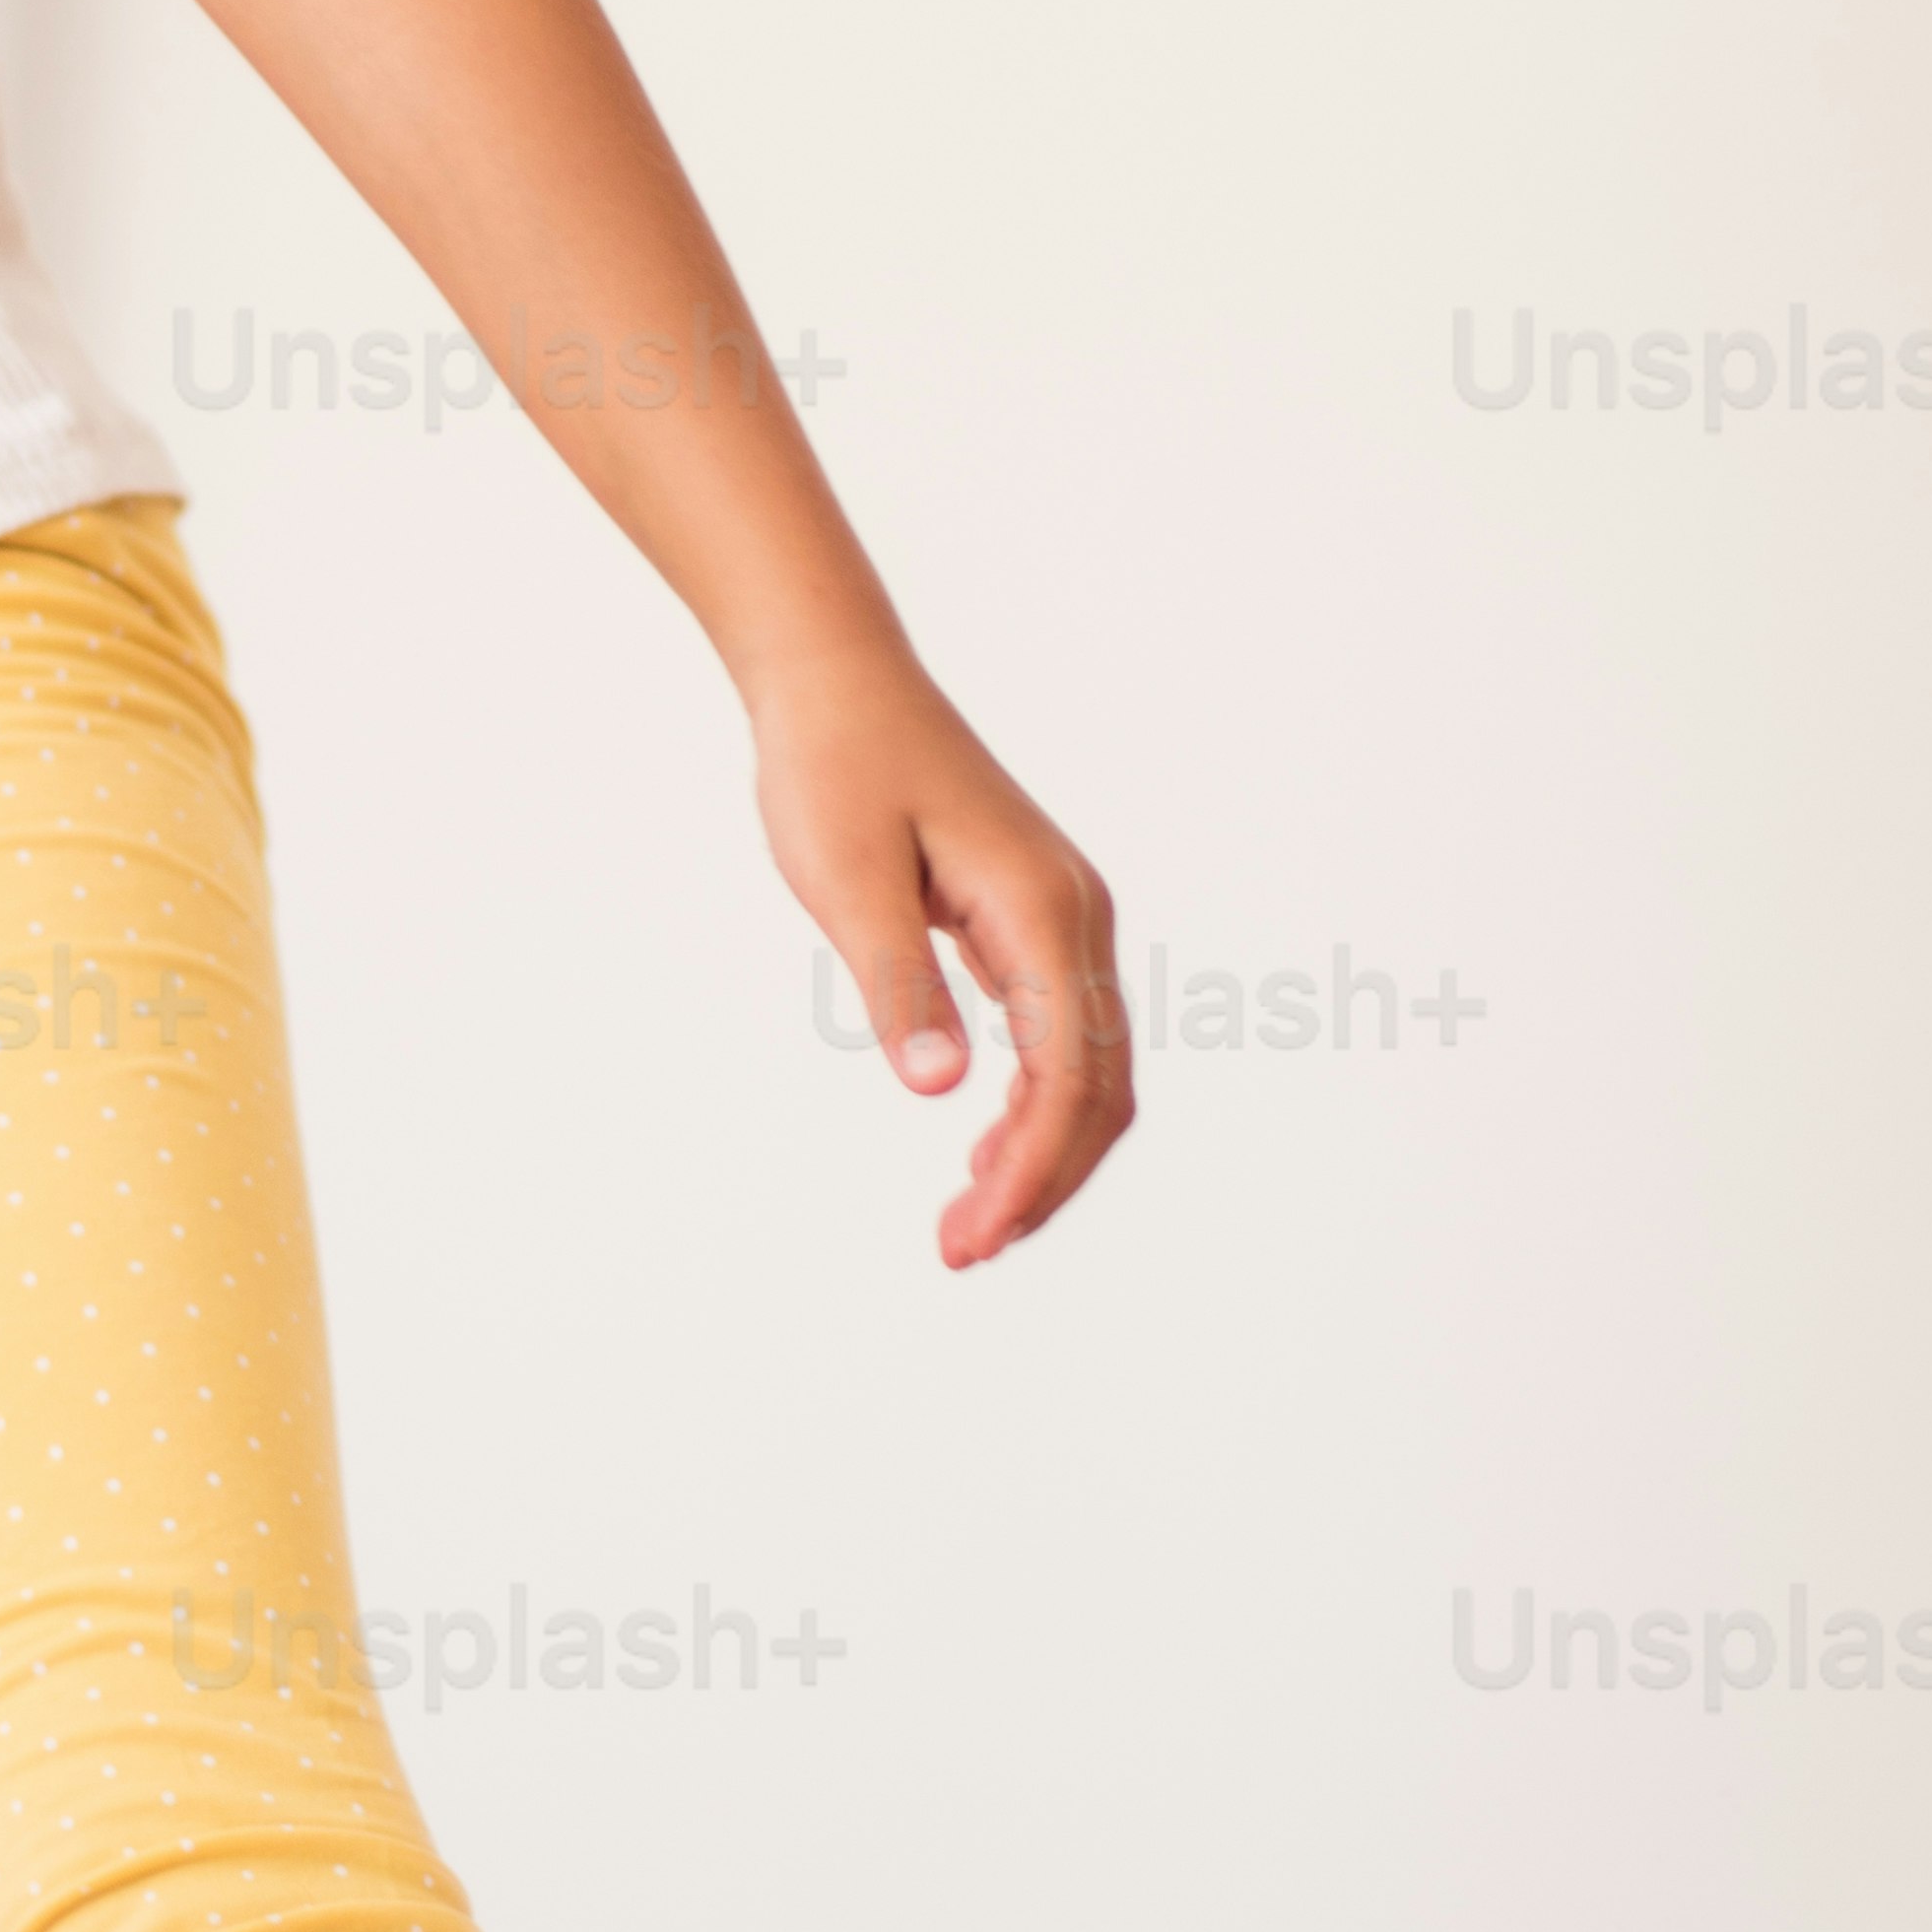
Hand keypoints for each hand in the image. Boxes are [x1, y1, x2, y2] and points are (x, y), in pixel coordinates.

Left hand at [755, 637, 1135, 1266]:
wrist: (837, 679)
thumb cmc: (832, 768)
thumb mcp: (846, 882)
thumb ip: (898, 986)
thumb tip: (942, 1091)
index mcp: (1043, 912)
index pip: (1066, 1080)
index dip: (1028, 1174)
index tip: (968, 1240)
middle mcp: (1077, 917)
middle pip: (1099, 1089)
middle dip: (1042, 1182)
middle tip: (960, 1251)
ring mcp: (1063, 917)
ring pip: (1089, 1068)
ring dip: (1041, 1153)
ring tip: (969, 1222)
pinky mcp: (1032, 919)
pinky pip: (1062, 1035)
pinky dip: (1035, 1105)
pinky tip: (985, 1148)